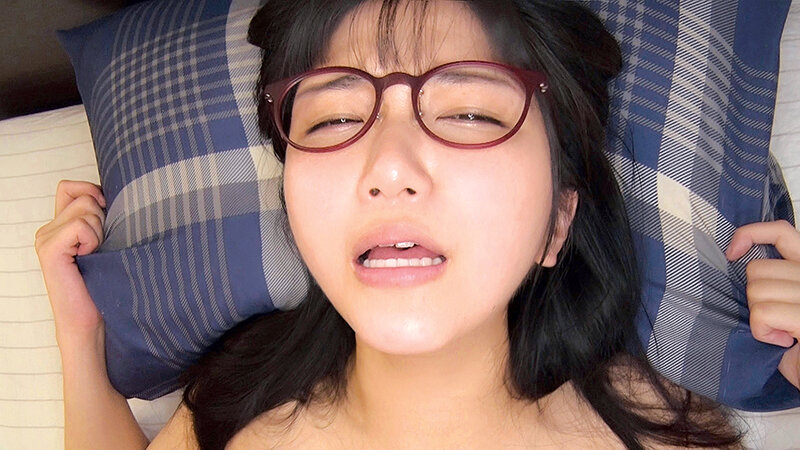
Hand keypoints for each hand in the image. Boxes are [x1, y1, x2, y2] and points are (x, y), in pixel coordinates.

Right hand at [35, 180, 106, 346]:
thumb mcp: (106, 242)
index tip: (107, 217)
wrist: (91, 320)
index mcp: (59, 225)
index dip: (92, 193)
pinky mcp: (49, 249)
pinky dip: (93, 240)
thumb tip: (116, 194)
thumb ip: (101, 218)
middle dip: (103, 217)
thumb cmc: (104, 283)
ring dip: (100, 230)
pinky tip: (89, 258)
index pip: (71, 187)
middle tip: (101, 247)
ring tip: (95, 255)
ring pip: (86, 208)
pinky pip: (81, 226)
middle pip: (84, 196)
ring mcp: (45, 238)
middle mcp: (47, 229)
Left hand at [726, 220, 799, 389]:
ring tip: (781, 331)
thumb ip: (774, 280)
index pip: (781, 231)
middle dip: (754, 297)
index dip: (750, 235)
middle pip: (757, 269)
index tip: (732, 254)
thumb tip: (737, 260)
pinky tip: (782, 341)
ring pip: (757, 291)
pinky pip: (763, 313)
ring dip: (758, 318)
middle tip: (774, 318)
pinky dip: (763, 331)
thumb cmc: (799, 346)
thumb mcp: (786, 303)